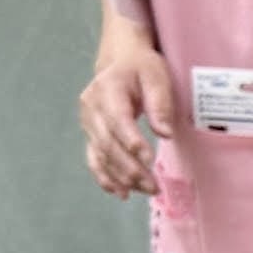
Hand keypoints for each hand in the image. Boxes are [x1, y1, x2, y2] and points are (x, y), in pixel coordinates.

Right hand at [79, 25, 173, 195]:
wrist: (120, 60)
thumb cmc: (141, 67)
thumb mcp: (156, 76)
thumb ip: (160, 103)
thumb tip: (164, 133)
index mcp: (107, 89)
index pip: (117, 120)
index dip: (131, 141)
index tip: (149, 160)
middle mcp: (91, 107)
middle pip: (108, 143)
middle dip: (130, 168)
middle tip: (153, 186)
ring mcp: (88, 122)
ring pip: (101, 154)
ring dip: (121, 177)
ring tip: (145, 191)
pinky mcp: (91, 133)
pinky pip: (94, 158)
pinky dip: (105, 177)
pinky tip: (120, 192)